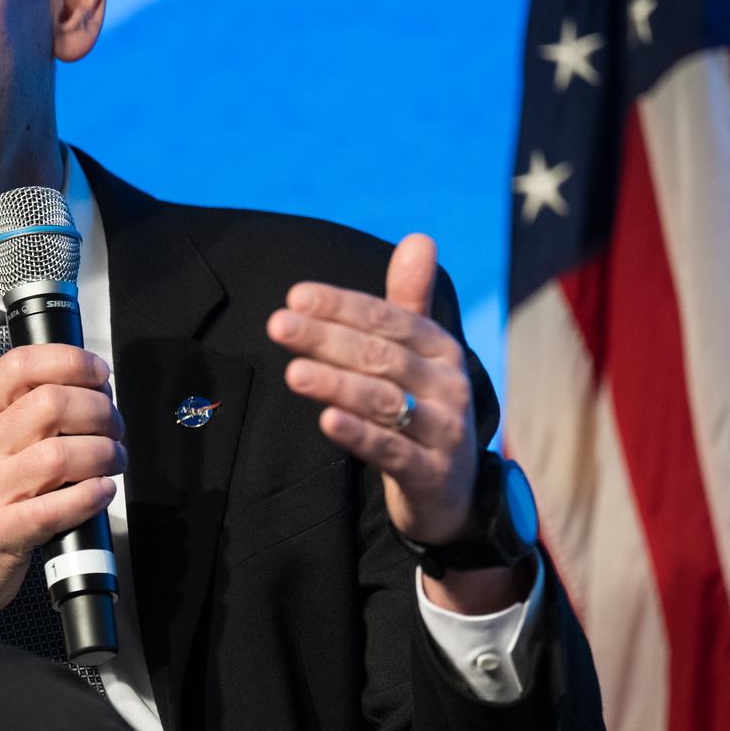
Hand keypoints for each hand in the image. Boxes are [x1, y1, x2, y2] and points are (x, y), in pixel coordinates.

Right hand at [0, 344, 124, 623]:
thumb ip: (25, 416)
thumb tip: (90, 393)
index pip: (19, 365)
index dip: (69, 360)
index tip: (98, 374)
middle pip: (51, 404)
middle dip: (100, 411)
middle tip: (114, 427)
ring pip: (61, 454)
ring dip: (104, 454)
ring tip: (113, 461)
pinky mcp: (6, 530)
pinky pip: (61, 505)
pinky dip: (94, 495)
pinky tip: (102, 492)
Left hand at [267, 234, 479, 548]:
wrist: (450, 492)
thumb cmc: (423, 410)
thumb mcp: (418, 356)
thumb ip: (409, 302)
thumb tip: (420, 238)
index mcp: (440, 349)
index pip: (387, 319)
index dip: (342, 306)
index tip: (296, 296)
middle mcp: (447, 384)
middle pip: (381, 356)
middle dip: (327, 338)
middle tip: (279, 324)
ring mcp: (443, 431)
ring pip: (384, 401)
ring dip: (337, 384)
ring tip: (294, 372)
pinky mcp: (431, 473)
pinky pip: (392, 450)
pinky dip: (359, 435)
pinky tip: (326, 420)